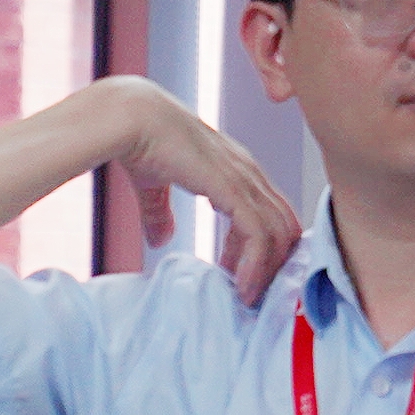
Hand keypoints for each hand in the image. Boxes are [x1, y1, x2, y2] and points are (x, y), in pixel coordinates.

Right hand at [92, 77, 303, 305]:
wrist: (130, 118)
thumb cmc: (140, 140)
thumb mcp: (154, 184)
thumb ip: (160, 211)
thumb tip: (162, 238)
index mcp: (235, 167)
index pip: (270, 212)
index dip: (262, 247)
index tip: (242, 274)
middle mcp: (248, 172)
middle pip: (284, 225)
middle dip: (272, 264)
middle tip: (251, 292)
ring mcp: (244, 178)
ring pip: (278, 233)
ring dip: (266, 271)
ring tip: (246, 296)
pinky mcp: (232, 188)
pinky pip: (258, 234)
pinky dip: (256, 265)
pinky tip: (241, 285)